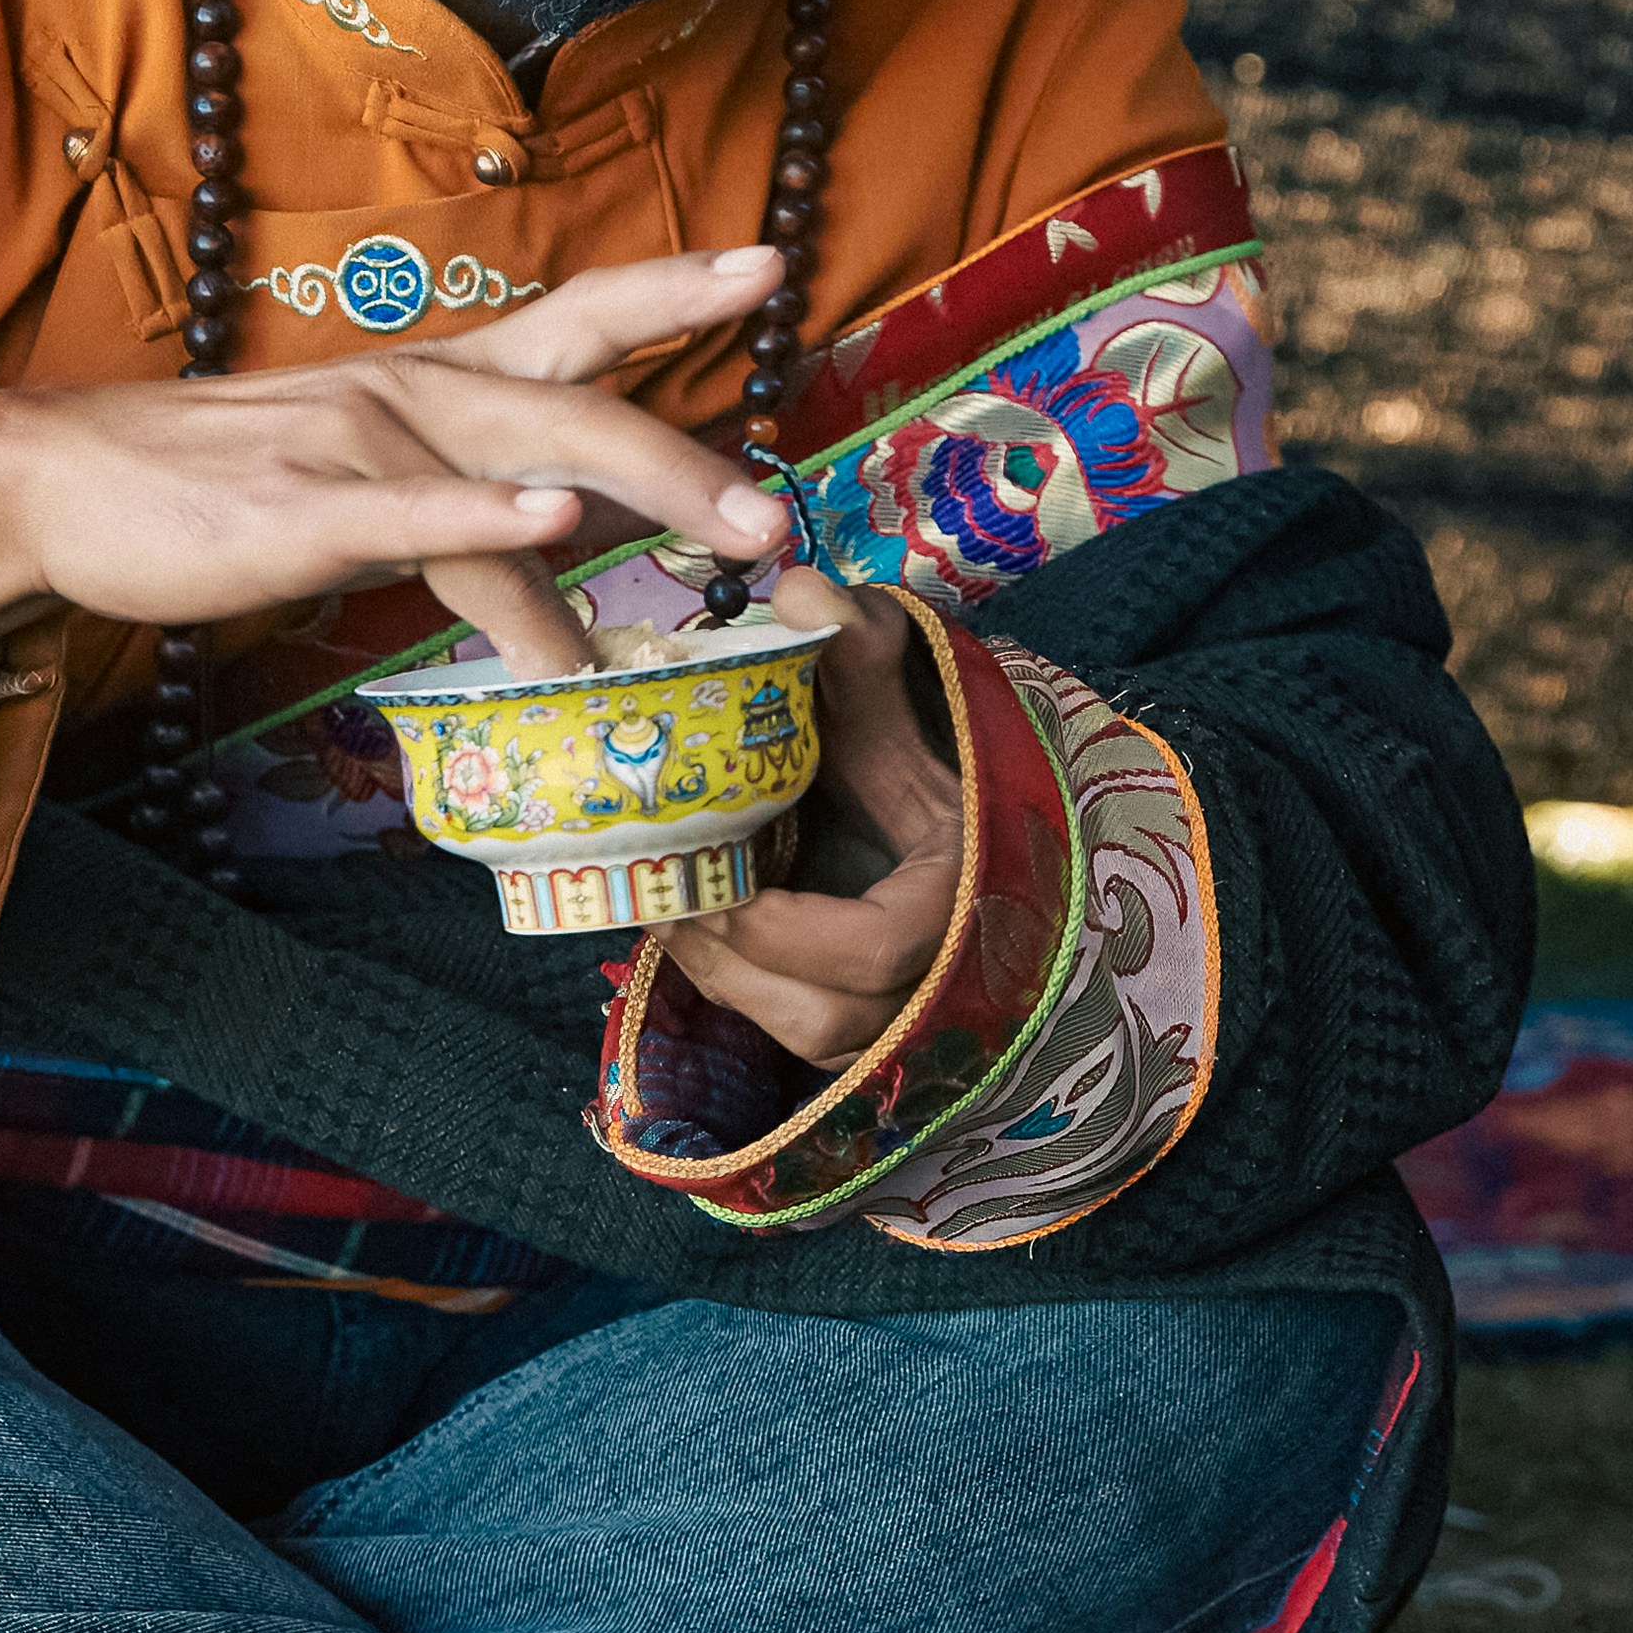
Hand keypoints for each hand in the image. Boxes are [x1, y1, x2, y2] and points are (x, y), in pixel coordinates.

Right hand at [0, 247, 796, 681]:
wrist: (64, 481)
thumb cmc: (225, 483)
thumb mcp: (368, 474)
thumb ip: (472, 490)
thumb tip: (576, 530)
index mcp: (435, 378)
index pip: (575, 316)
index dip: (671, 289)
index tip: (768, 267)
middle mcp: (414, 392)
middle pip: (584, 406)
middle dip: (697, 461)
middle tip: (786, 517)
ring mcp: (359, 446)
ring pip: (524, 466)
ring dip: (641, 504)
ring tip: (738, 543)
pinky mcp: (301, 512)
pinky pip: (411, 515)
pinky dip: (489, 517)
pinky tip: (552, 524)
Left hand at [646, 568, 967, 1063]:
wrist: (970, 844)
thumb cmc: (936, 780)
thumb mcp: (905, 720)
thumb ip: (860, 660)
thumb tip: (800, 587)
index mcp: (967, 904)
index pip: (877, 951)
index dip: (782, 932)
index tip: (714, 887)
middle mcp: (949, 984)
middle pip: (827, 1013)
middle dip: (732, 961)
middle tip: (663, 897)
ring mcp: (914, 1027)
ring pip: (809, 1037)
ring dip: (728, 980)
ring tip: (670, 913)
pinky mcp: (877, 1045)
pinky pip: (802, 1042)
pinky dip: (744, 995)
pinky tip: (703, 940)